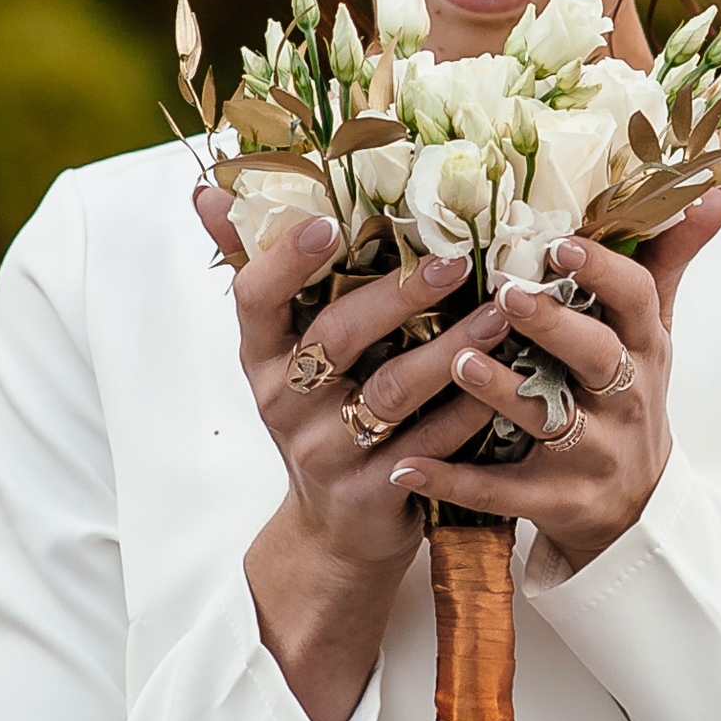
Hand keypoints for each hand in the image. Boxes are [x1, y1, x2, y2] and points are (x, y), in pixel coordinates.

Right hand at [200, 184, 499, 720]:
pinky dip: (471, 410)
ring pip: (392, 393)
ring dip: (449, 351)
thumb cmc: (319, 415)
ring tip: (498, 313)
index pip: (255, 298)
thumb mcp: (282, 352)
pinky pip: (430, 444)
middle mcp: (284, 402)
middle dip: (396, 295)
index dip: (286, 259)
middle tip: (455, 259)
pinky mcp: (374, 492)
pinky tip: (508, 376)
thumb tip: (211, 191)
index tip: (329, 220)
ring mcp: (327, 451)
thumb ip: (260, 270)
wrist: (336, 529)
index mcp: (260, 357)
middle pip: (334, 339)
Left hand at [387, 185, 720, 574]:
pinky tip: (407, 467)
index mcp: (644, 349)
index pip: (637, 301)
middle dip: (554, 325)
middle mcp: (624, 401)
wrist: (634, 508)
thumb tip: (718, 192)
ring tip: (456, 361)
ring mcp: (592, 455)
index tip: (561, 242)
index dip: (603, 271)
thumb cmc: (629, 396)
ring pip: (548, 422)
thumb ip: (670, 261)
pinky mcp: (556, 501)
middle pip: (597, 358)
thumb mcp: (654, 332)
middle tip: (505, 292)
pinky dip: (454, 482)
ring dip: (501, 393)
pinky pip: (502, 493)